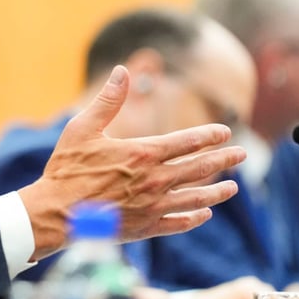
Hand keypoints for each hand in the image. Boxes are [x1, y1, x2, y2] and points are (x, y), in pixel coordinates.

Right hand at [20, 65, 244, 259]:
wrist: (56, 213)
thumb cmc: (66, 168)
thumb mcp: (82, 128)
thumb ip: (107, 100)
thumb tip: (122, 71)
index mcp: (143, 153)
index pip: (187, 141)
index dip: (209, 135)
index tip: (225, 132)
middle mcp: (155, 180)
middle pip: (200, 168)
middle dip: (224, 160)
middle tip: (242, 154)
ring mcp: (152, 206)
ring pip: (196, 198)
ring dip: (217, 192)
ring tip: (233, 188)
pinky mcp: (145, 228)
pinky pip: (178, 223)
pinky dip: (194, 218)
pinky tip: (204, 215)